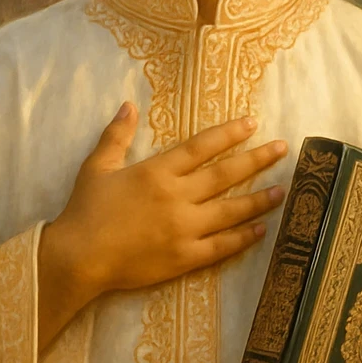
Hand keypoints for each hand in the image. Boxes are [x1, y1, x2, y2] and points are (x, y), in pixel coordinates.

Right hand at [38, 106, 287, 350]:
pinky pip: (222, 246)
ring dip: (259, 199)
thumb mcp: (97, 166)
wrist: (79, 258)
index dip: (228, 134)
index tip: (252, 123)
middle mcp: (177, 197)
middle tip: (282, 149)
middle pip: (225, 175)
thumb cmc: (85, 210)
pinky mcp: (184, 257)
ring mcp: (184, 229)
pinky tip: (261, 229)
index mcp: (157, 172)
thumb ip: (116, 135)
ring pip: (231, 211)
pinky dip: (243, 237)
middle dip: (256, 160)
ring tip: (283, 190)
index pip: (201, 147)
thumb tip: (129, 104)